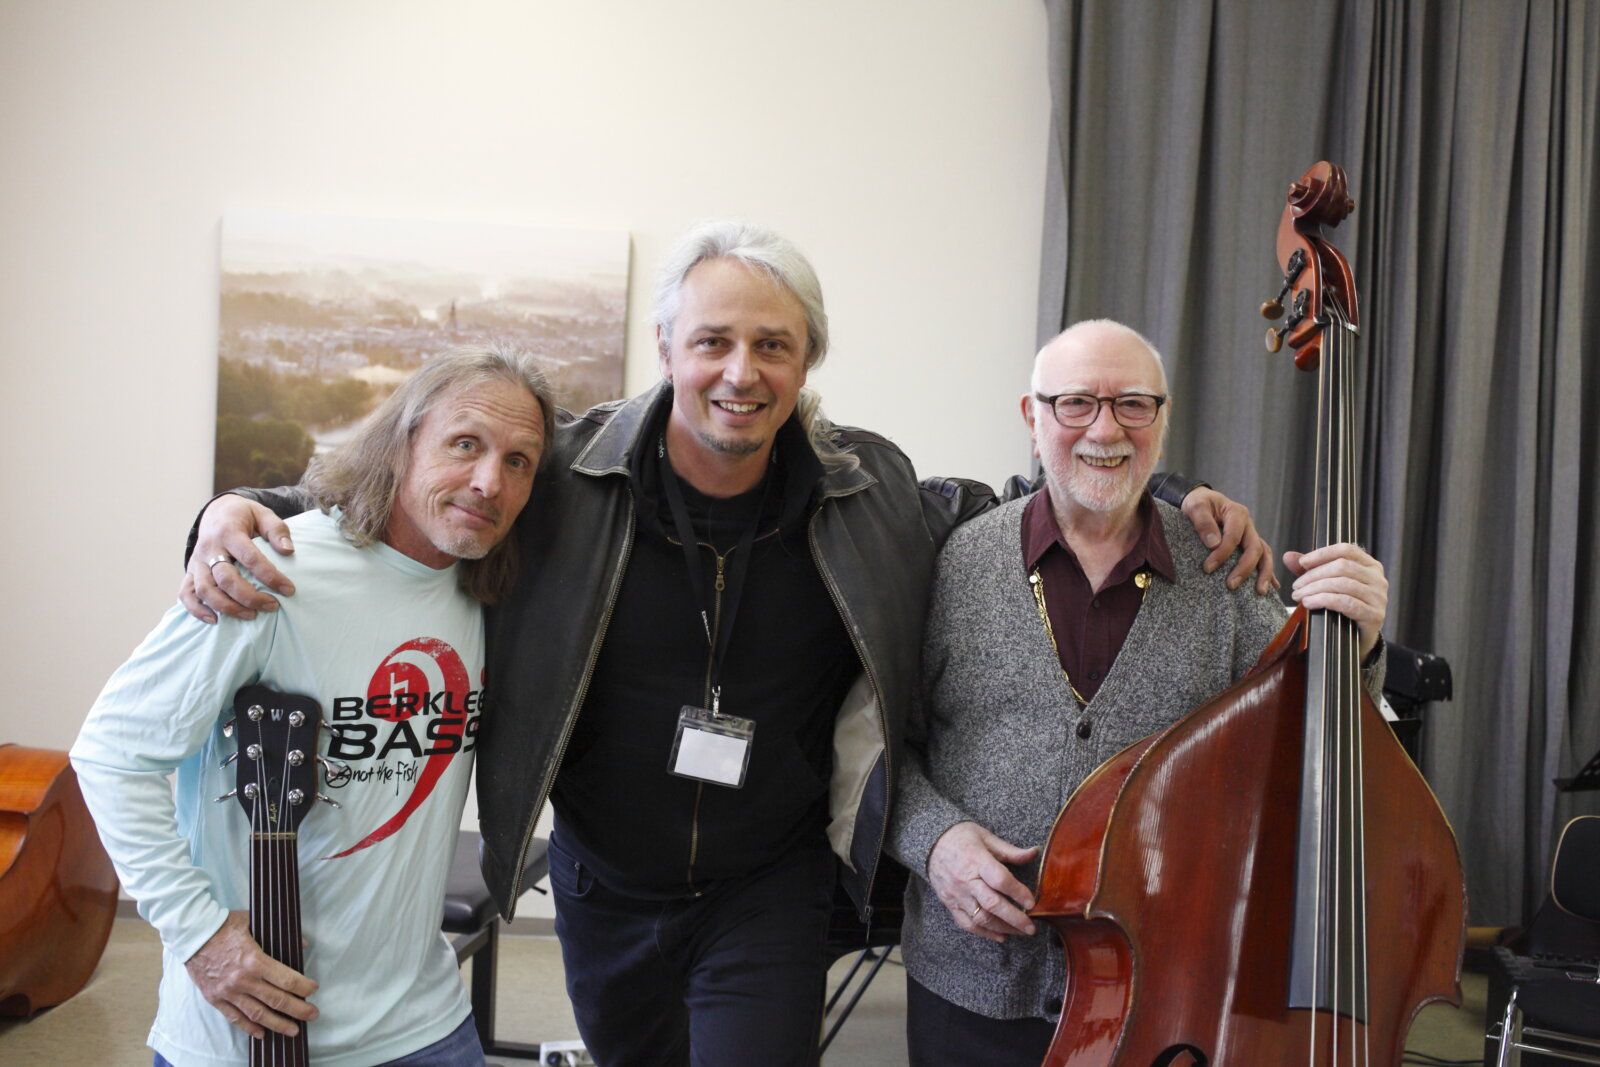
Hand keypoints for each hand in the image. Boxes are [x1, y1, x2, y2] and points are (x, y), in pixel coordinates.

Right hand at [179, 496, 295, 622]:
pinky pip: (186, 593)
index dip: (270, 576)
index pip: (250, 558)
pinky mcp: (191, 571)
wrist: (216, 511)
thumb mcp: (263, 514)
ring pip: (205, 589)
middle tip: (272, 606)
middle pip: (225, 578)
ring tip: (251, 616)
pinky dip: (196, 609)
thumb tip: (288, 551)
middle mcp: (209, 548)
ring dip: (227, 607)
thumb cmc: (244, 516)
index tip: (289, 589)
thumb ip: (277, 530)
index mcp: (229, 532)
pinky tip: (214, 620)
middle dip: (250, 597)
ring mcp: (197, 561)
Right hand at [184, 911, 316, 1038]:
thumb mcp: (254, 922)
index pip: (286, 980)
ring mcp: (228, 992)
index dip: (303, 987)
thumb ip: (279, 935)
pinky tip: (262, 1034)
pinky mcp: (215, 998)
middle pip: (276, 1000)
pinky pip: (234, 1017)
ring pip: (257, 1014)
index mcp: (254, 960)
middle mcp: (242, 980)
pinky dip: (249, 1028)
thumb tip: (302, 944)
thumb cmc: (224, 925)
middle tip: (312, 1014)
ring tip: (293, 1030)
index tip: (313, 990)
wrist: (191, 934)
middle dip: (298, 1010)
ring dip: (277, 1024)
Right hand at [926, 821, 1038, 943]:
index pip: (1000, 880)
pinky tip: (1000, 936)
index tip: (1032, 901)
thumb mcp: (986, 837)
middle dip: (1014, 918)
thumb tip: (1034, 853)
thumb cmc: (961, 837)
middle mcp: (966, 880)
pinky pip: (967, 923)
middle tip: (1031, 927)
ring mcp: (957, 894)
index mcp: (977, 860)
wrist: (930, 843)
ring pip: (981, 918)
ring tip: (1020, 932)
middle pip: (992, 904)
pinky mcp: (950, 903)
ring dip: (1003, 928)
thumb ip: (1010, 851)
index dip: (1018, 892)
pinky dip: (984, 933)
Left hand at [1181, 486, 1277, 593]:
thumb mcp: (1195, 506)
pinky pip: (1263, 559)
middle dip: (1244, 568)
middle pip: (1254, 548)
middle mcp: (1248, 525)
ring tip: (1260, 592)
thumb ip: (1203, 521)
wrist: (1201, 502)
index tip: (1208, 568)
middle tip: (1231, 585)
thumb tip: (1213, 543)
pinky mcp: (1249, 545)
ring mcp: (1251, 535)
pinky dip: (1268, 573)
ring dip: (1264, 573)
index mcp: (1237, 513)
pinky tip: (1272, 588)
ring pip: (1264, 554)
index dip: (1222, 554)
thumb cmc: (1198, 504)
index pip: (1234, 537)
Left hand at [1284, 543, 1387, 658]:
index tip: (1302, 562)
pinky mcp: (1374, 615)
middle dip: (1314, 575)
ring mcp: (1378, 597)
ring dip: (1315, 588)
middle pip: (1342, 566)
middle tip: (1296, 586)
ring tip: (1298, 596)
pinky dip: (1323, 600)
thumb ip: (1310, 569)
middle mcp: (1378, 579)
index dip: (1322, 554)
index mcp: (1370, 565)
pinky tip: (1309, 603)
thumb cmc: (1342, 608)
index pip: (1346, 550)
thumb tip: (1288, 556)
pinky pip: (1346, 602)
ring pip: (1343, 584)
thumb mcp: (1326, 584)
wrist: (1356, 640)